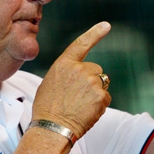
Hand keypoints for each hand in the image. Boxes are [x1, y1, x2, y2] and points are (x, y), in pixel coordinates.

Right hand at [32, 22, 111, 137]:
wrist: (51, 128)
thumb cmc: (47, 108)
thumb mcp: (51, 83)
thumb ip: (67, 74)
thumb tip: (81, 75)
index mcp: (64, 64)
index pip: (81, 44)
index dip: (95, 33)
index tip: (106, 25)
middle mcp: (79, 69)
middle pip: (96, 69)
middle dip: (92, 80)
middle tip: (77, 97)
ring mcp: (92, 82)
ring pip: (102, 84)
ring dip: (96, 93)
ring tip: (80, 106)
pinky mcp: (101, 96)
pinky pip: (106, 98)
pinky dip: (99, 105)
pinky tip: (86, 112)